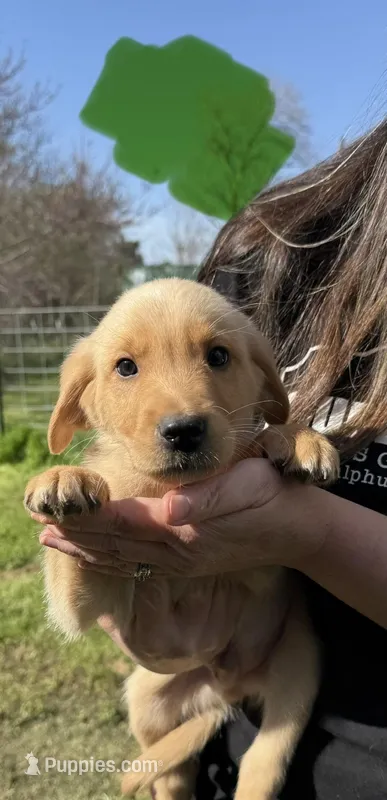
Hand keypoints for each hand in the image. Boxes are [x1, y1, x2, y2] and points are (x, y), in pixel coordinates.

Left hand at [35, 458, 328, 577]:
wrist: (298, 528)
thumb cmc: (272, 496)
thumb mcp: (247, 486)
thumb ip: (207, 498)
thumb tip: (167, 507)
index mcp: (186, 529)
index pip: (126, 524)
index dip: (89, 519)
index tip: (57, 513)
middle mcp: (177, 550)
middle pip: (116, 545)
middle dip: (77, 537)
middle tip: (39, 526)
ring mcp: (182, 560)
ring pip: (123, 558)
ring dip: (86, 551)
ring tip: (54, 542)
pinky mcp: (188, 561)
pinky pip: (139, 565)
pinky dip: (111, 561)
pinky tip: (96, 557)